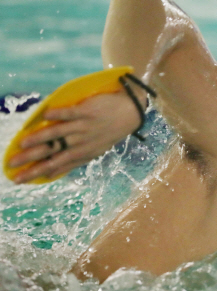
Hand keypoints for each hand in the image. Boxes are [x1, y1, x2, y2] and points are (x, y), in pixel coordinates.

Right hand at [8, 90, 142, 183]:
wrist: (130, 113)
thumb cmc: (109, 131)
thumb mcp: (96, 149)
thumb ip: (76, 157)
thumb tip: (54, 168)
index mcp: (83, 154)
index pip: (56, 165)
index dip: (38, 172)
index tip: (19, 179)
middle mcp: (81, 142)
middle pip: (53, 153)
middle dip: (31, 160)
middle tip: (11, 165)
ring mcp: (84, 127)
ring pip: (57, 134)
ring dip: (39, 139)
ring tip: (21, 144)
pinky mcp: (87, 111)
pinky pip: (69, 113)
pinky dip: (57, 114)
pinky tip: (43, 116)